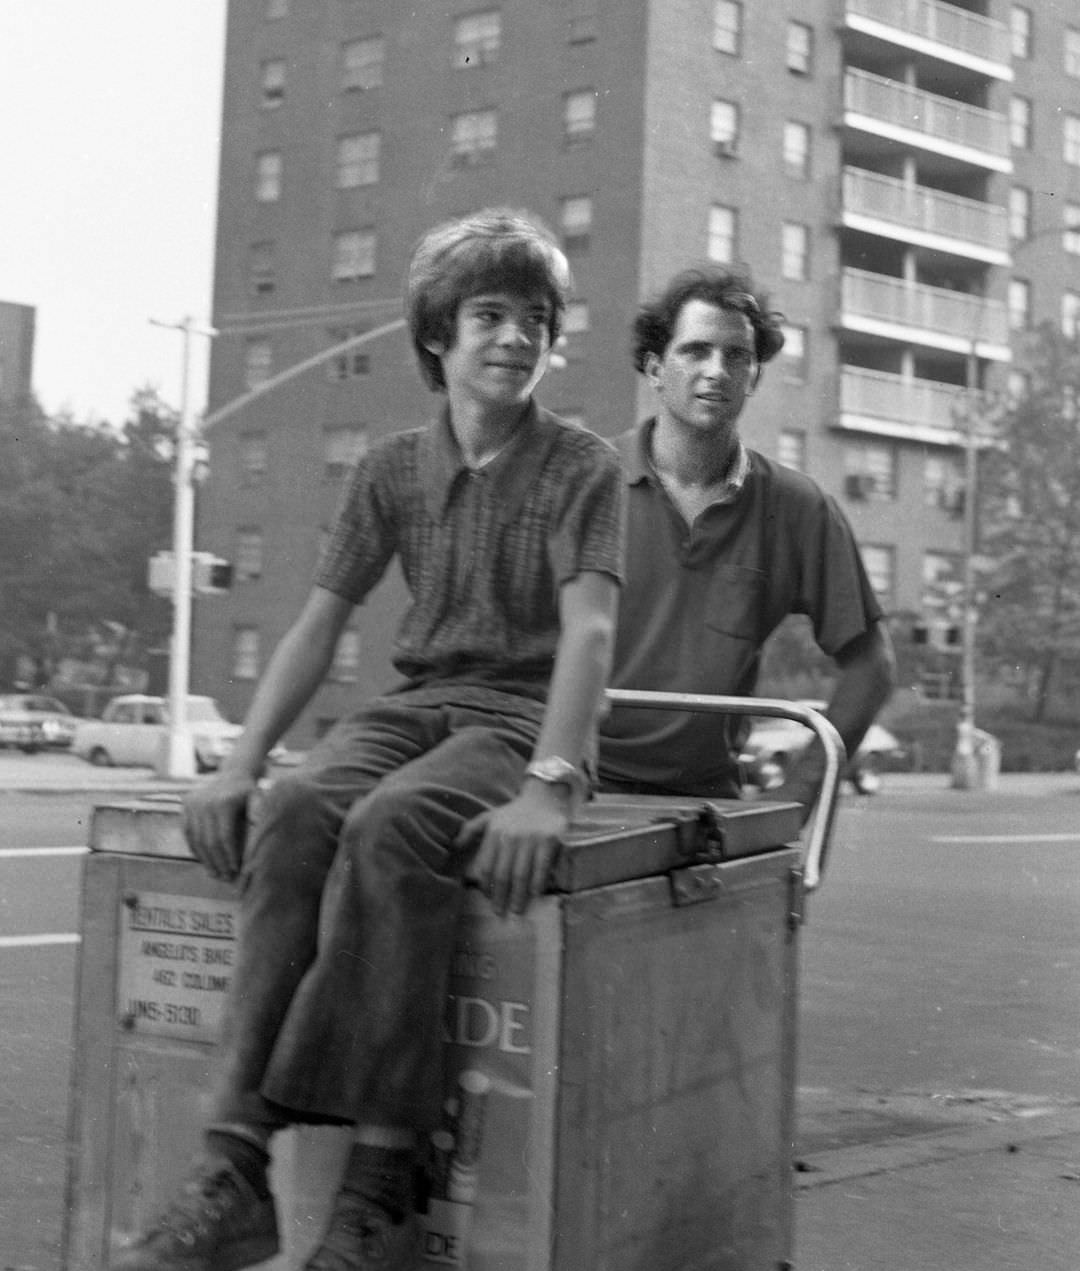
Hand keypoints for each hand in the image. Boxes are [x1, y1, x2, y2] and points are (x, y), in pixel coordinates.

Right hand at [181, 768, 257, 881]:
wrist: (233, 774)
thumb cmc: (250, 792)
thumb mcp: (258, 798)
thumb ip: (259, 813)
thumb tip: (260, 826)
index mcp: (223, 803)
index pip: (224, 837)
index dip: (229, 856)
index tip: (236, 870)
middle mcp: (204, 803)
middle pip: (209, 842)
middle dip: (218, 862)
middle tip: (226, 878)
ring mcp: (192, 805)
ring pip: (197, 840)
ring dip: (206, 860)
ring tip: (215, 874)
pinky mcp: (185, 807)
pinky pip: (188, 833)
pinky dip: (196, 849)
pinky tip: (205, 861)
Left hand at [456, 784, 569, 916]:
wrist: (544, 797)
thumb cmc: (514, 812)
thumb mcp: (489, 817)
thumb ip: (470, 830)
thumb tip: (453, 846)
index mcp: (494, 833)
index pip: (487, 866)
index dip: (486, 886)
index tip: (488, 899)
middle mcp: (510, 836)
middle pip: (503, 874)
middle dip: (501, 897)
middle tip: (500, 914)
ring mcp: (530, 839)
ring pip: (521, 873)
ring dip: (518, 895)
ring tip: (517, 910)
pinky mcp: (549, 840)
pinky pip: (541, 867)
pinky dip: (538, 882)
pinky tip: (535, 894)